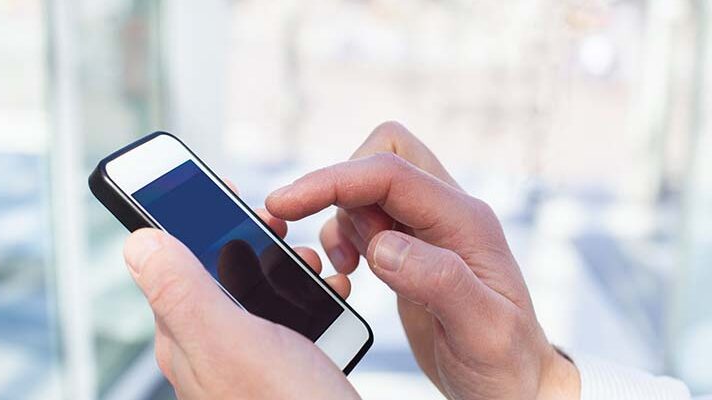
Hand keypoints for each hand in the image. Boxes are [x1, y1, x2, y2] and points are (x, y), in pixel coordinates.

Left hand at [123, 199, 357, 398]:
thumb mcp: (229, 341)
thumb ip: (182, 291)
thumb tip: (137, 240)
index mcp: (185, 333)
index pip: (169, 259)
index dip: (180, 214)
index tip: (210, 183)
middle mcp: (208, 343)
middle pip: (214, 266)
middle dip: (246, 235)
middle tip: (279, 224)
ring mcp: (245, 354)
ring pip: (253, 286)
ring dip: (283, 262)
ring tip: (313, 264)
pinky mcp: (279, 362)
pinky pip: (284, 311)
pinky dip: (307, 293)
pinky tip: (327, 296)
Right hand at [266, 122, 579, 399]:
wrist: (514, 382)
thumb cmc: (505, 362)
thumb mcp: (482, 331)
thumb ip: (439, 281)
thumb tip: (382, 246)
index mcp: (466, 222)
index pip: (391, 173)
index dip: (334, 180)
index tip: (286, 202)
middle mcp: (448, 213)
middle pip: (383, 155)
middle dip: (341, 188)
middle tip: (341, 246)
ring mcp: (430, 227)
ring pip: (370, 183)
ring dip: (343, 215)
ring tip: (349, 264)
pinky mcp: (412, 245)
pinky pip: (368, 213)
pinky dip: (346, 232)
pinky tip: (353, 268)